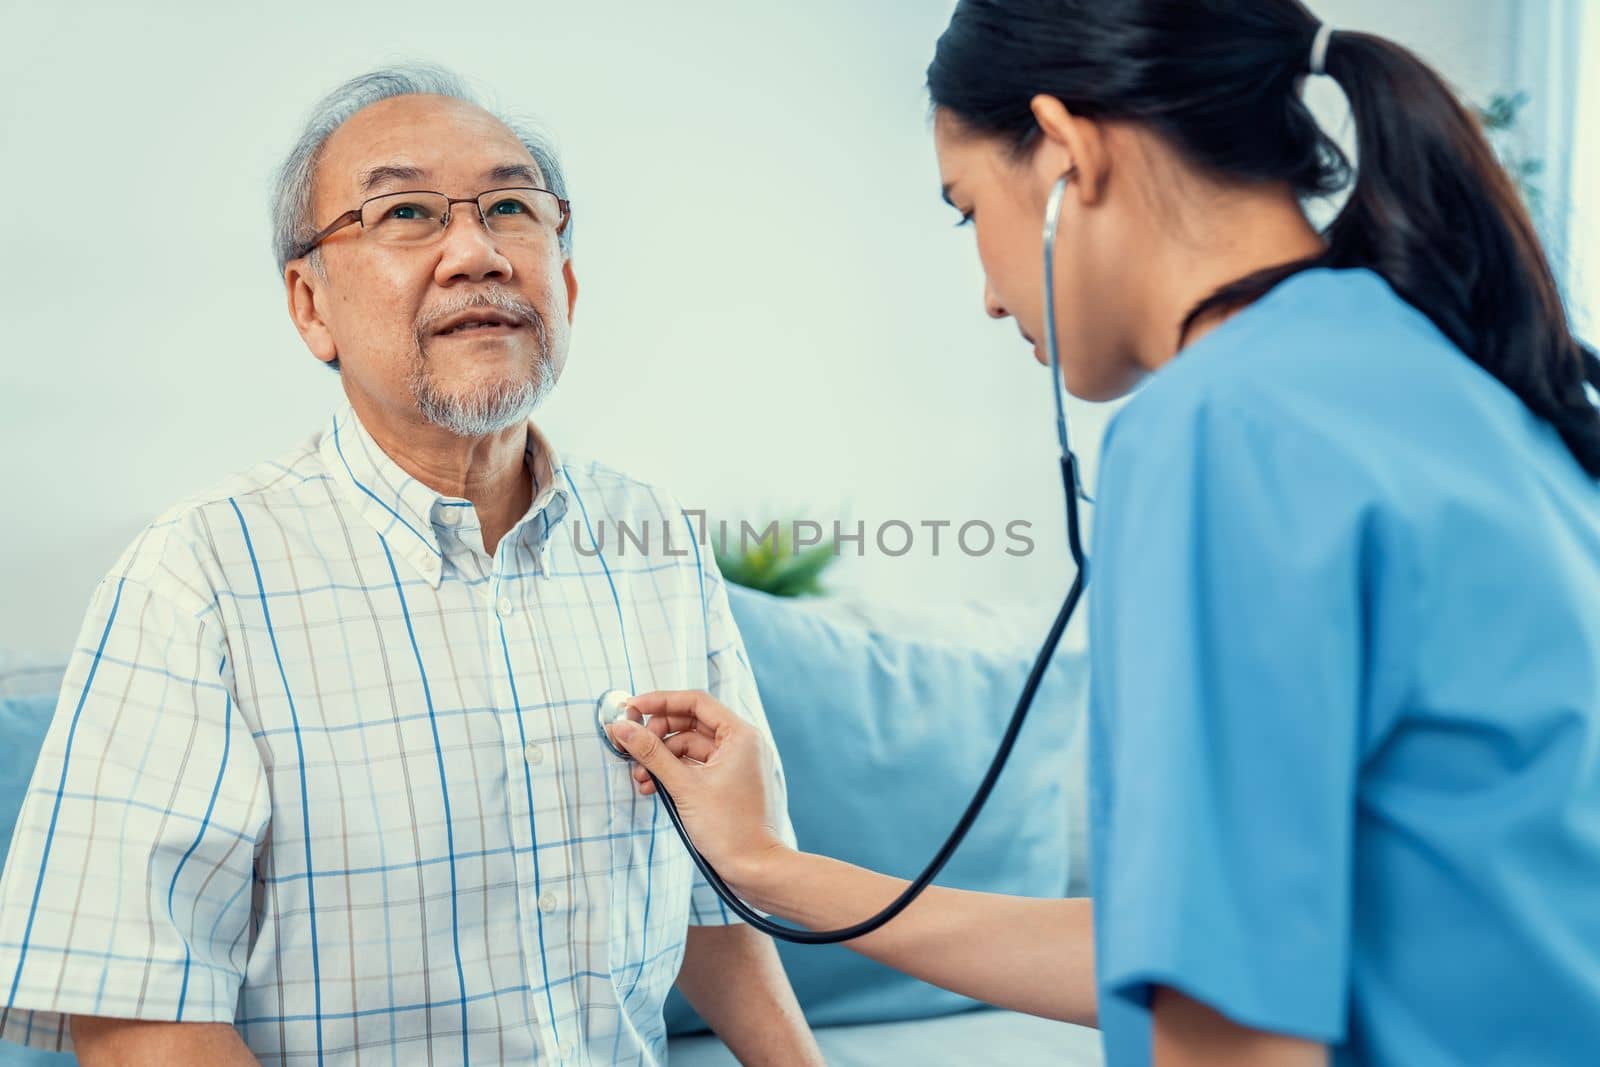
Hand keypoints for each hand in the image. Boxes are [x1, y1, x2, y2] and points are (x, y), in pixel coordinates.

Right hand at [606, 689, 791, 890]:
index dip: (661, 701)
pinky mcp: (725, 782)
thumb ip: (651, 753)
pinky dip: (671, 773)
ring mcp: (733, 763)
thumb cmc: (729, 828)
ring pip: (687, 747)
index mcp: (740, 735)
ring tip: (640, 779)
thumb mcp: (683, 786)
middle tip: (632, 747)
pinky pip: (692, 766)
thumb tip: (623, 727)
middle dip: (657, 736)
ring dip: (660, 759)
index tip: (631, 708)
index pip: (696, 702)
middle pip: (689, 723)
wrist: (753, 869)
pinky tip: (652, 788)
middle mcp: (740, 743)